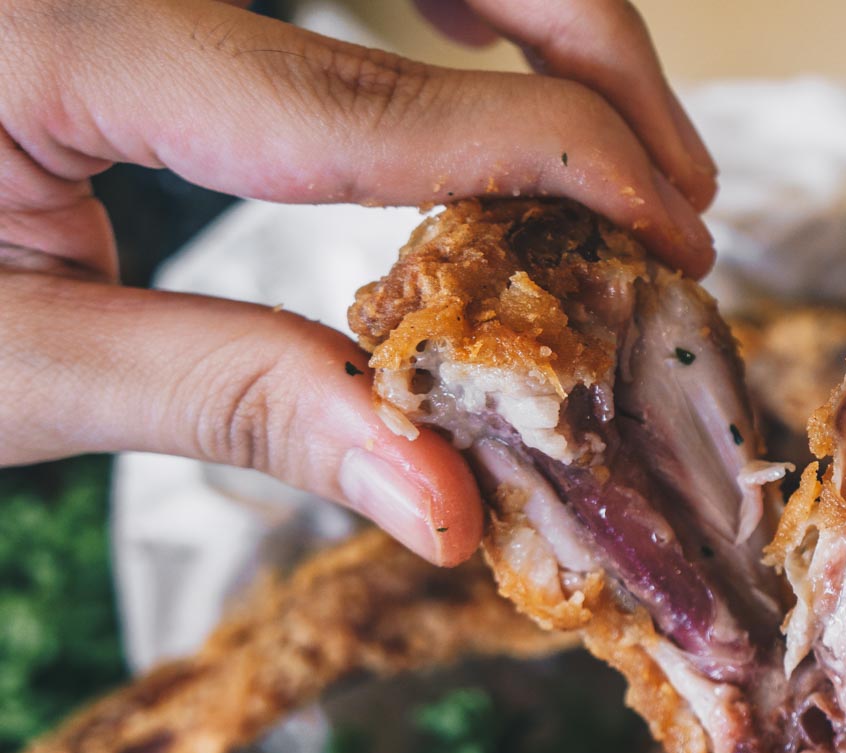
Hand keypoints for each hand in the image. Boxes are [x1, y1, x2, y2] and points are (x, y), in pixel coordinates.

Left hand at [0, 0, 714, 564]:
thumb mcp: (3, 372)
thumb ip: (234, 407)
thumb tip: (447, 505)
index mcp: (55, 32)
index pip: (365, 97)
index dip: (552, 155)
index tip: (673, 230)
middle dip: (589, 39)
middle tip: (675, 181)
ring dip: (537, 4)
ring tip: (617, 132)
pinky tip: (487, 56)